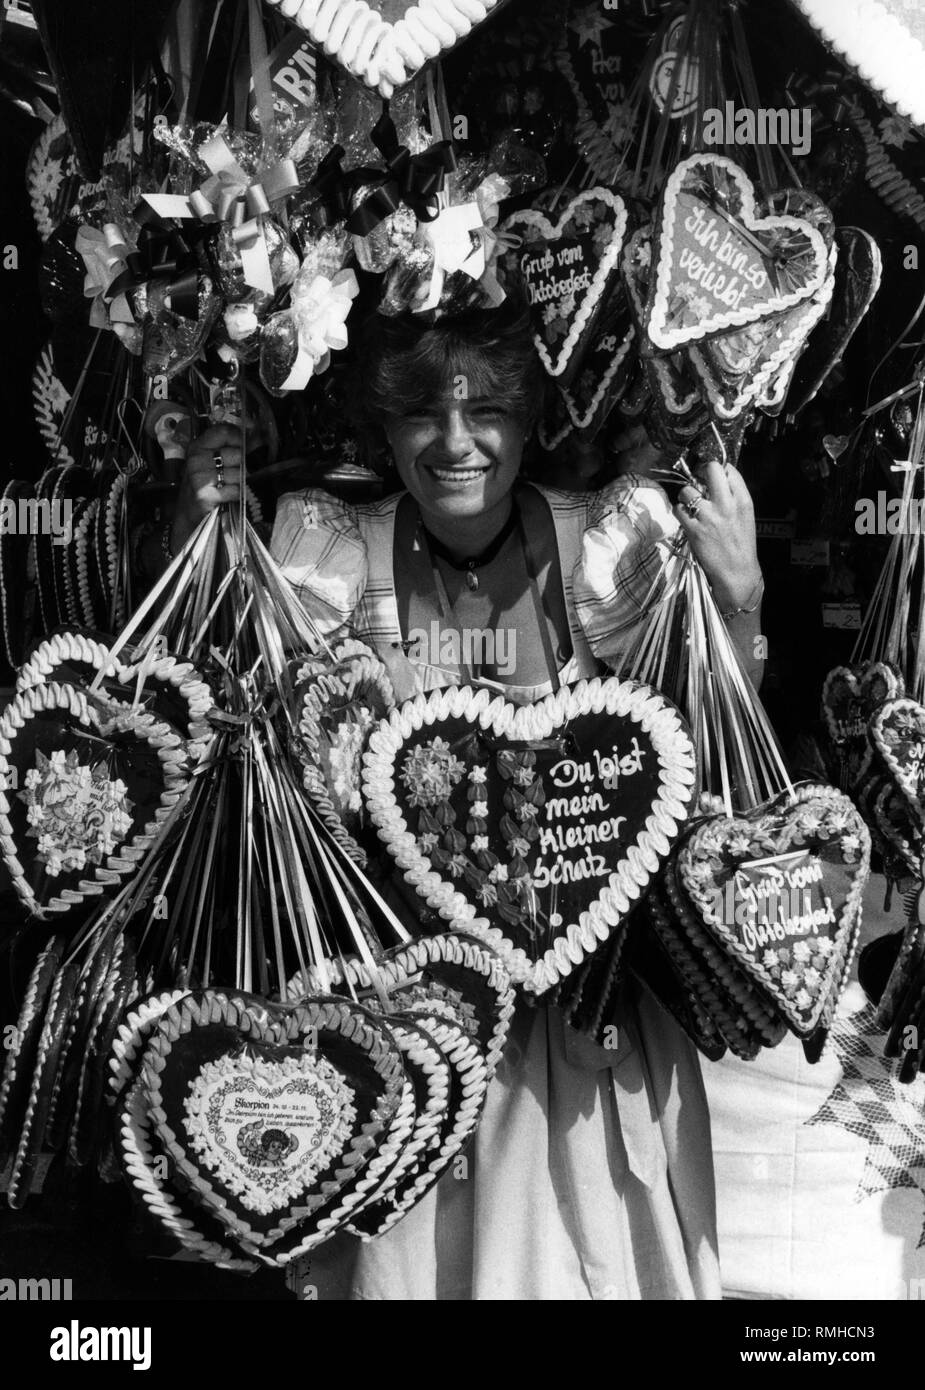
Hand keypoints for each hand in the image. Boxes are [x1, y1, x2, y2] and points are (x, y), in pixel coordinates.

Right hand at [172, 424, 243, 552]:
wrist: (188, 514)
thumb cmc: (204, 486)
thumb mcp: (211, 462)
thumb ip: (231, 447)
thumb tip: (258, 435)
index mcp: (197, 446)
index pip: (224, 431)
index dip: (239, 438)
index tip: (243, 446)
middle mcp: (196, 459)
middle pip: (237, 453)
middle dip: (241, 465)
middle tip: (232, 475)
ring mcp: (199, 477)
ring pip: (239, 473)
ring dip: (239, 482)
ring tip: (228, 487)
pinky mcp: (205, 495)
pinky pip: (236, 490)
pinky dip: (237, 495)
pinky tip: (228, 497)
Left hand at [675, 458, 761, 610]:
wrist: (737, 572)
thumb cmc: (741, 544)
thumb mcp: (746, 515)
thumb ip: (734, 496)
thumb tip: (718, 478)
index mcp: (743, 500)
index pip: (729, 469)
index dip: (718, 469)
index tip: (712, 475)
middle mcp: (726, 504)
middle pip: (710, 469)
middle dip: (702, 472)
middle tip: (699, 482)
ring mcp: (708, 516)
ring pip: (688, 490)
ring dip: (687, 496)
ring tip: (692, 506)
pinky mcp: (693, 529)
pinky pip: (678, 509)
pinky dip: (680, 512)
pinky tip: (687, 519)